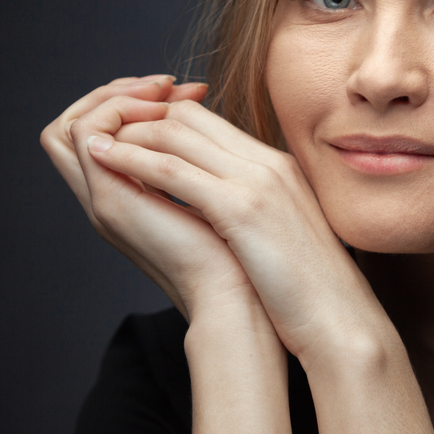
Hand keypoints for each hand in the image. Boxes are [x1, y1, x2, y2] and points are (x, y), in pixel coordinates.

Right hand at [41, 76, 257, 319]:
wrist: (239, 295)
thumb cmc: (241, 253)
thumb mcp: (215, 194)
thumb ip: (197, 164)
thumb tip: (207, 120)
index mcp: (130, 197)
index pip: (101, 134)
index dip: (134, 103)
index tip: (187, 94)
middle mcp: (108, 196)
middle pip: (74, 125)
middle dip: (119, 92)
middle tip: (170, 86)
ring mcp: (103, 198)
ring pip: (71, 124)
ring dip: (117, 95)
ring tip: (166, 91)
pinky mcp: (109, 198)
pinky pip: (85, 132)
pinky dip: (117, 109)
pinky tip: (161, 110)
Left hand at [84, 96, 370, 359]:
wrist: (340, 317)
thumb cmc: (311, 288)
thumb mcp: (282, 232)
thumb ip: (255, 208)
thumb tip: (216, 212)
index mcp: (275, 166)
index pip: (204, 120)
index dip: (159, 123)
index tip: (128, 142)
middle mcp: (265, 163)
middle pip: (186, 116)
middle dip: (137, 121)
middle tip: (103, 138)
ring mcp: (256, 181)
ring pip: (175, 133)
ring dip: (127, 135)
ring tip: (92, 145)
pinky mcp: (242, 207)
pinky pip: (174, 170)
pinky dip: (132, 161)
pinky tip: (103, 163)